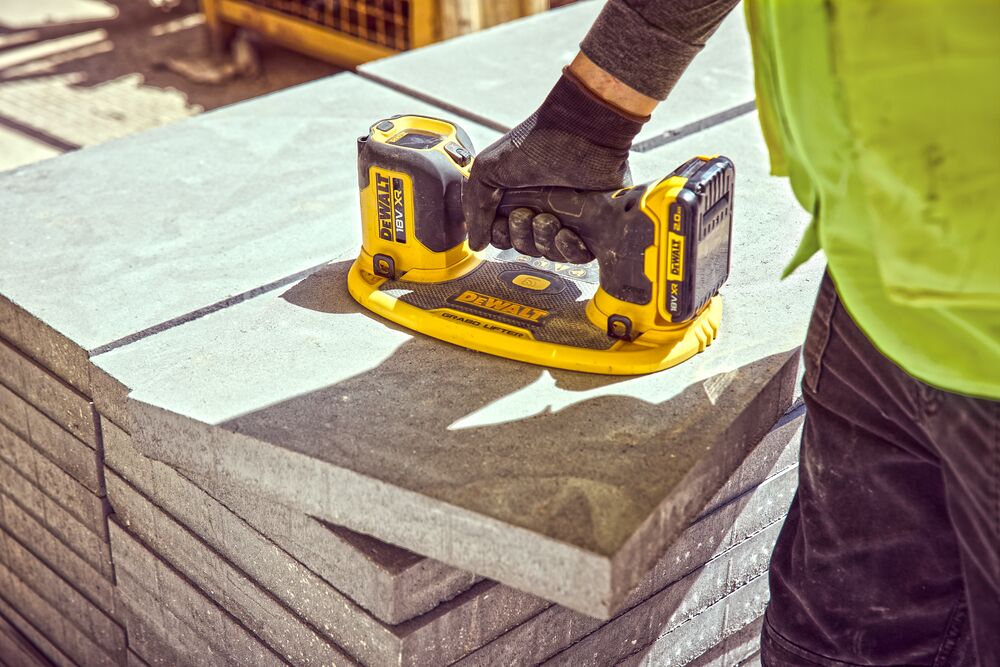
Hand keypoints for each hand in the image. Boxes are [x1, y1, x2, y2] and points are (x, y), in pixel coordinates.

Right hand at [462, 66, 646, 262]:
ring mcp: (568, 218)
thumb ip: (476, 206)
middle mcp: (541, 209)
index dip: (500, 236)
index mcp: (516, 198)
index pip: (503, 236)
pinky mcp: (594, 225)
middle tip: (526, 214)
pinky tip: (565, 231)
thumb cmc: (534, 143)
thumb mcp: (489, 169)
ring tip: (549, 219)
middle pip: (524, 247)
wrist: (581, 130)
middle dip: (521, 237)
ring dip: (543, 241)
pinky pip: (579, 255)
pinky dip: (569, 249)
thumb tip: (476, 244)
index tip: (502, 221)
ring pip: (549, 253)